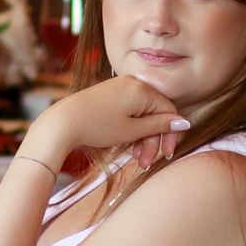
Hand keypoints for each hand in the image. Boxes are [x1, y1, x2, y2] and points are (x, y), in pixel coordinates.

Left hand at [25, 74, 189, 171]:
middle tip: (144, 162)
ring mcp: (118, 87)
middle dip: (152, 140)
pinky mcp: (108, 94)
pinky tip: (125, 145)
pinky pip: (128, 111)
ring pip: (140, 114)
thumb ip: (160, 125)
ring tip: (135, 159)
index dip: (170, 134)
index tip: (167, 154)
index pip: (169, 110)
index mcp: (142, 89)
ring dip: (141, 138)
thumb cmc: (97, 126)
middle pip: (154, 113)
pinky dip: (130, 128)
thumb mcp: (132, 130)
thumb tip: (184, 122)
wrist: (62, 123)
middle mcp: (132, 82)